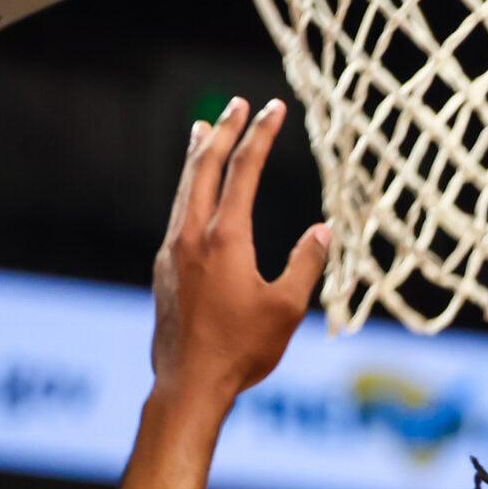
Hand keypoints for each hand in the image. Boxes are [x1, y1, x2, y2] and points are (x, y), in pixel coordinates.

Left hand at [152, 99, 328, 399]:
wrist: (189, 385)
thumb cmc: (243, 349)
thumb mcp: (287, 307)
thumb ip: (306, 263)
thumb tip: (323, 230)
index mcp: (224, 239)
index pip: (243, 172)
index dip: (261, 136)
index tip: (274, 109)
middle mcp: (191, 236)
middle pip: (204, 168)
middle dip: (224, 131)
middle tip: (238, 104)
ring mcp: (172, 251)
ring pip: (184, 188)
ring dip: (197, 155)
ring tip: (203, 128)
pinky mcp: (165, 269)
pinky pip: (177, 212)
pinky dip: (189, 187)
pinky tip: (194, 192)